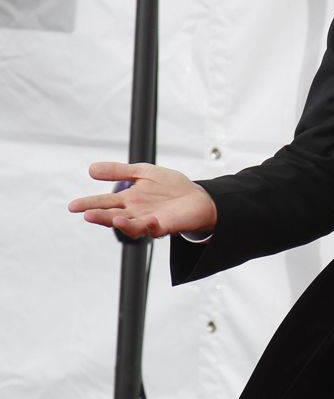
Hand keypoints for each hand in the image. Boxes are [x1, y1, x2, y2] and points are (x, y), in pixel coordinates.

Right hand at [68, 162, 217, 239]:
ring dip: (120, 224)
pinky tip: (146, 220)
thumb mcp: (142, 172)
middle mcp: (135, 213)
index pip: (105, 202)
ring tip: (112, 218)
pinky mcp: (164, 226)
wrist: (197, 197)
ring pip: (130, 225)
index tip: (72, 206)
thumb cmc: (170, 186)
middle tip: (86, 214)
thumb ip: (119, 171)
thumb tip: (90, 169)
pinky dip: (147, 226)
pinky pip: (153, 229)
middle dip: (100, 215)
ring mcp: (148, 221)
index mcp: (128, 200)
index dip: (89, 204)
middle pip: (113, 215)